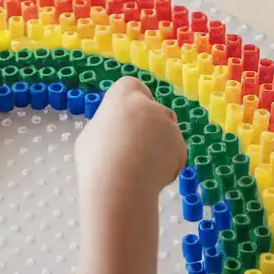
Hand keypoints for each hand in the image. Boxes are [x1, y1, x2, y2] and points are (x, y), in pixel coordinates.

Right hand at [75, 76, 185, 198]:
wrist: (120, 187)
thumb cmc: (97, 160)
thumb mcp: (92, 135)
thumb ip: (109, 125)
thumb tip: (116, 131)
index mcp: (124, 97)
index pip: (132, 86)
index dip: (130, 101)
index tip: (124, 117)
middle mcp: (151, 106)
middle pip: (153, 110)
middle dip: (148, 125)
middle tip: (132, 147)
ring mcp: (169, 126)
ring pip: (165, 132)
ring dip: (157, 145)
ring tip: (139, 167)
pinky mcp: (181, 148)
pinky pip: (173, 153)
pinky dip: (166, 163)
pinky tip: (150, 176)